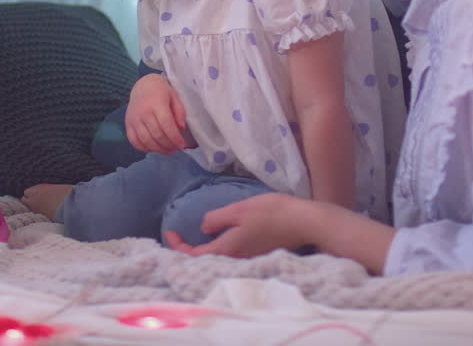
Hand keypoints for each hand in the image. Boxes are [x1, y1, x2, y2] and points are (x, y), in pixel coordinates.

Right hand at [125, 73, 193, 153]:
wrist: (143, 86)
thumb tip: (180, 128)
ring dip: (158, 149)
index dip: (175, 138)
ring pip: (146, 140)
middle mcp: (143, 112)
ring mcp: (133, 119)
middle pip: (157, 135)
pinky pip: (134, 141)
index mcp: (156, 104)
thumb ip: (179, 112)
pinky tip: (154, 148)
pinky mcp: (127, 124)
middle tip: (176, 149)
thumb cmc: (161, 92)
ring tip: (168, 151)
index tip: (182, 145)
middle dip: (168, 145)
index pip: (166, 125)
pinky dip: (144, 148)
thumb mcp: (175, 97)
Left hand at [163, 193, 315, 257]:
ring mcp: (245, 260)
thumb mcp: (238, 209)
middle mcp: (234, 260)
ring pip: (216, 261)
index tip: (170, 231)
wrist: (302, 223)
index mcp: (226, 249)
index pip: (193, 255)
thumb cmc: (270, 213)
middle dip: (187, 252)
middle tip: (178, 237)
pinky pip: (228, 257)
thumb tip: (203, 228)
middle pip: (203, 262)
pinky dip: (216, 250)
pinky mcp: (254, 256)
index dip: (178, 246)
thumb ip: (216, 219)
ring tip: (193, 238)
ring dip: (202, 252)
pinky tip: (217, 239)